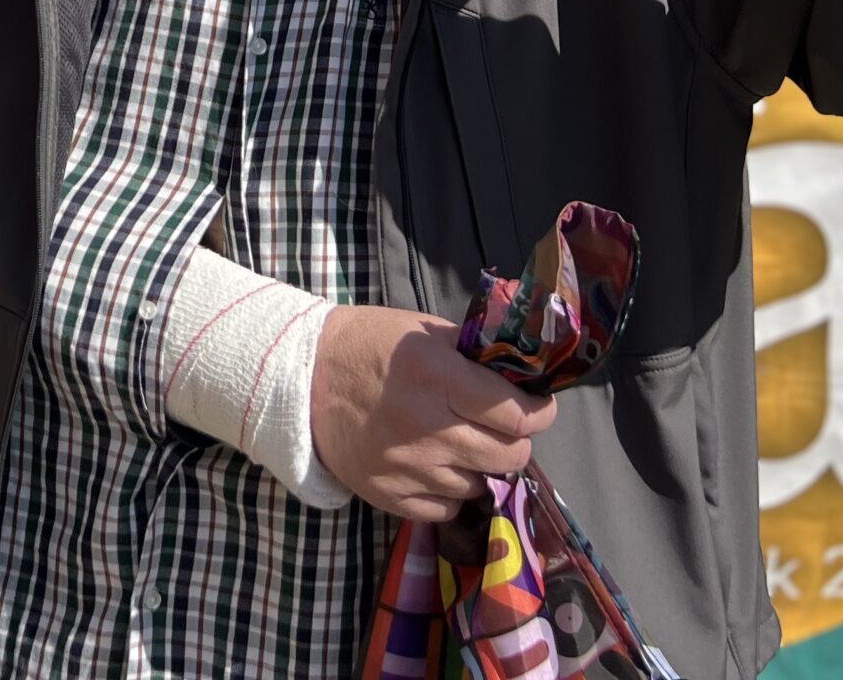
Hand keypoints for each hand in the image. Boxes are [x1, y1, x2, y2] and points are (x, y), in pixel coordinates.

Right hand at [309, 305, 554, 522]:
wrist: (303, 377)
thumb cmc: (370, 345)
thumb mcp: (423, 332)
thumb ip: (474, 354)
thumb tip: (523, 375)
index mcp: (439, 378)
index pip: (518, 414)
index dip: (539, 411)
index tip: (537, 407)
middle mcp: (427, 428)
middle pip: (509, 456)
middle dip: (515, 440)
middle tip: (502, 426)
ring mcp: (407, 468)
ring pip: (480, 485)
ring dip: (480, 465)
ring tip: (461, 443)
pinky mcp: (389, 495)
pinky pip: (446, 508)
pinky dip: (450, 491)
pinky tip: (436, 465)